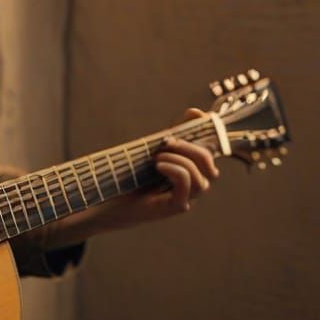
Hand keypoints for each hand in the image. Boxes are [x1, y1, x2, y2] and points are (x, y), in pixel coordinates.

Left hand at [65, 108, 219, 238]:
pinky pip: (188, 187)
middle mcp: (191, 186)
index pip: (212, 152)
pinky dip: (176, 171)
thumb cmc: (130, 175)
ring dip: (181, 160)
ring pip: (203, 179)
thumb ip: (174, 133)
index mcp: (190, 170)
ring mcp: (185, 198)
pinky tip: (158, 165)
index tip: (196, 116)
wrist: (106, 197)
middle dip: (192, 147)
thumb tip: (196, 112)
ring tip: (156, 157)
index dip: (211, 132)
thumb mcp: (153, 148)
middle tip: (167, 141)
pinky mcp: (175, 207)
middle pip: (210, 166)